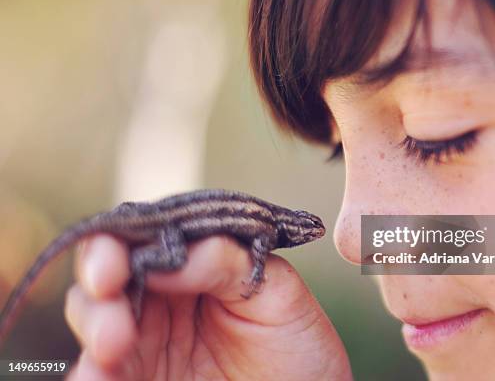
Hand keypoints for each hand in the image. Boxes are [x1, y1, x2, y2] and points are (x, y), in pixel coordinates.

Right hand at [65, 234, 351, 379]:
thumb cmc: (298, 347)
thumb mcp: (278, 293)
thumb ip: (230, 261)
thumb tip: (171, 253)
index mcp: (193, 264)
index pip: (144, 234)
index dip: (124, 235)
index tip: (123, 253)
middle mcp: (160, 298)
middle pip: (105, 272)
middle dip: (100, 275)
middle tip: (110, 285)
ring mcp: (144, 343)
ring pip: (91, 317)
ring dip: (94, 320)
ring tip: (115, 341)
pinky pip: (96, 374)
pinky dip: (89, 373)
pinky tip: (100, 374)